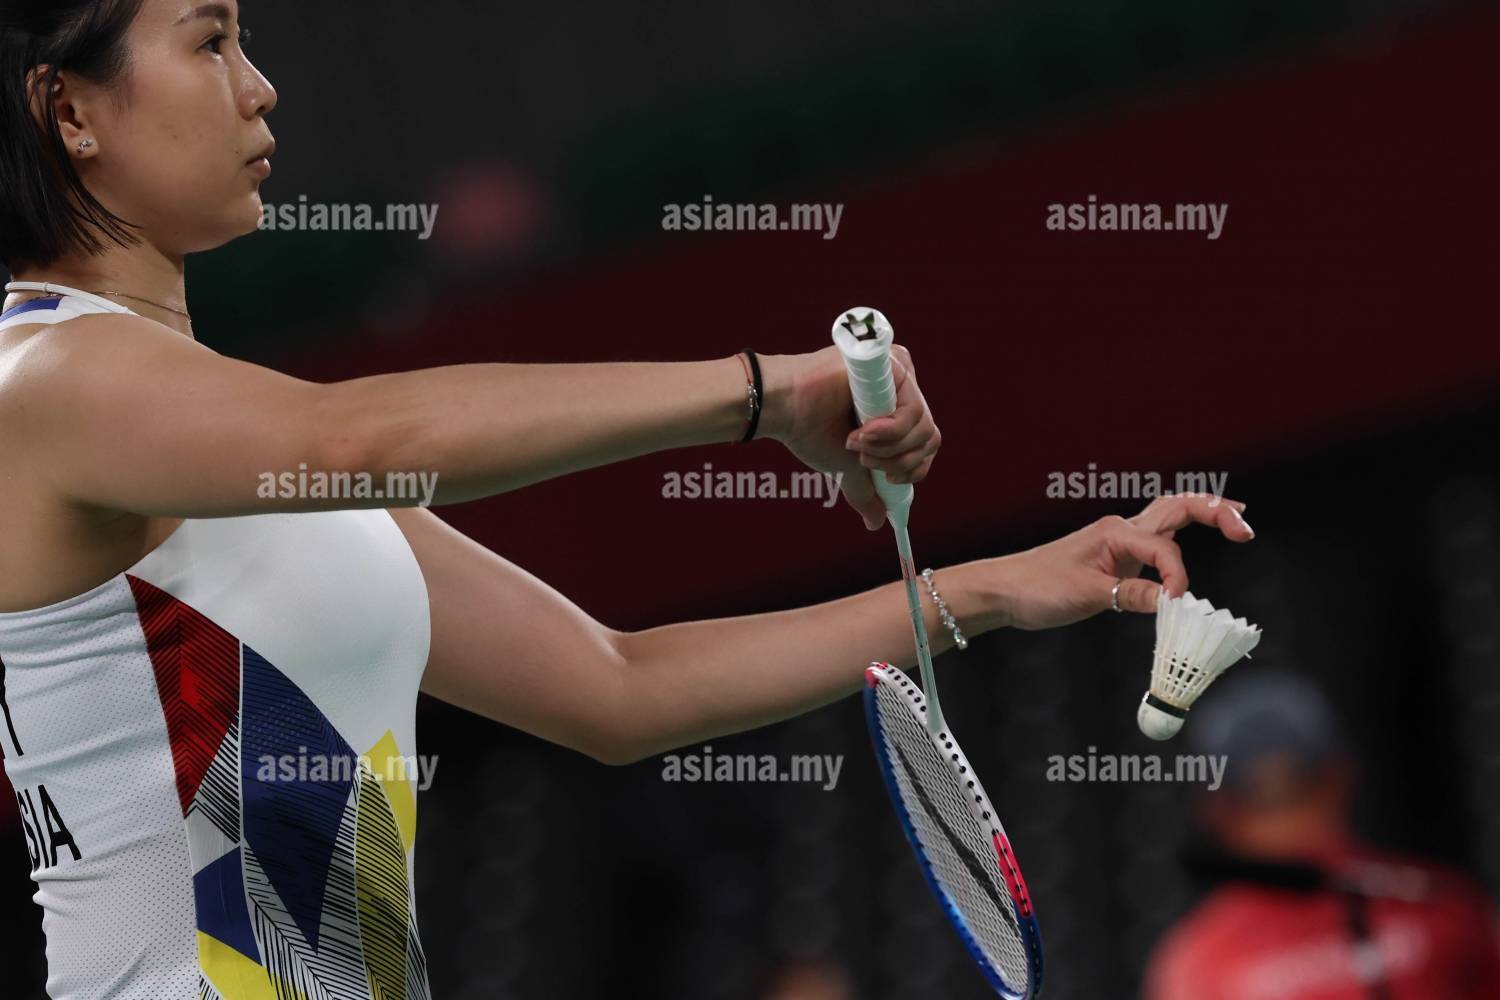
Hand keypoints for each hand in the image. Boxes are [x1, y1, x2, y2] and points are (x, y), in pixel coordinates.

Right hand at [760, 345, 940, 530]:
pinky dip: (889, 433)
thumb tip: (876, 522)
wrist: (785, 406)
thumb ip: (865, 490)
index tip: (886, 477)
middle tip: (863, 459)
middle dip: (896, 461)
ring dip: (887, 448)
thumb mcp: (845, 466)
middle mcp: (902, 386)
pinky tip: (861, 432)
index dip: (912, 467)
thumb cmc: (809, 430)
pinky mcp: (894, 363)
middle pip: (930, 437)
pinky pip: (913, 411)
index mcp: (894, 406)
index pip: (926, 441)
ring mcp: (900, 372)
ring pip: (923, 426)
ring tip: (856, 443)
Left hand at [987, 494, 1254, 630]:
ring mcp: (1118, 542)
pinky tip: (1189, 546)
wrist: (1004, 590)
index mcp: (1116, 533)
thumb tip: (1172, 601)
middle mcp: (1121, 531)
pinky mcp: (1113, 558)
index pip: (1165, 549)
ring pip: (1168, 520)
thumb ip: (1131, 595)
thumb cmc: (1038, 588)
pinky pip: (1155, 542)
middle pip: (1178, 508)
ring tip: (1235, 519)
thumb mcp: (1087, 595)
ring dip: (1202, 515)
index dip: (1178, 577)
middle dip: (1215, 512)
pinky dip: (1179, 539)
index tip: (1177, 605)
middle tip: (1246, 527)